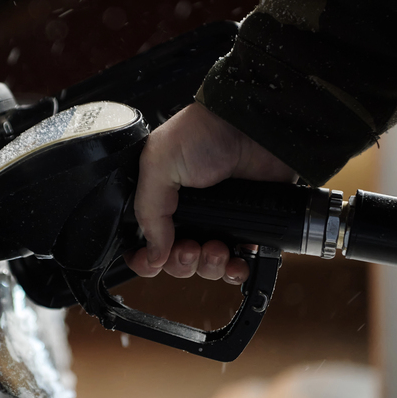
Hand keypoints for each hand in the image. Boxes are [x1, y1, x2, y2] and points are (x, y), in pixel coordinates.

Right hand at [124, 103, 296, 282]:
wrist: (252, 127)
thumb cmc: (204, 132)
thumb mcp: (159, 163)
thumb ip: (148, 210)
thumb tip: (152, 253)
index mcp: (161, 200)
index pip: (145, 242)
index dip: (145, 258)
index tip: (151, 262)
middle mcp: (188, 214)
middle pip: (175, 261)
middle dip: (181, 262)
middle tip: (190, 247)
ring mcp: (218, 222)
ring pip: (206, 267)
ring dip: (209, 266)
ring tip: (217, 247)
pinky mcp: (248, 227)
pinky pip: (239, 263)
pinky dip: (236, 270)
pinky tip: (236, 261)